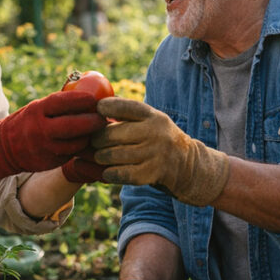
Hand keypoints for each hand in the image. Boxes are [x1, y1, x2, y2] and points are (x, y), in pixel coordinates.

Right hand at [0, 90, 106, 185]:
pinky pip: (72, 154)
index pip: (61, 102)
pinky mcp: (51, 162)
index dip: (81, 100)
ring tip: (100, 130)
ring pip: (76, 143)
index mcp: (37, 111)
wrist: (4, 148)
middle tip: (105, 118)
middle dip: (92, 121)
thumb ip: (60, 104)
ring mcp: (45, 148)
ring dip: (90, 137)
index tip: (96, 99)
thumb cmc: (30, 121)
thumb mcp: (38, 108)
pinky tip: (89, 142)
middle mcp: (40, 130)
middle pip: (72, 126)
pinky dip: (82, 148)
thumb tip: (92, 94)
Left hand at [93, 97, 229, 205]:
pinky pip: (118, 173)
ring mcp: (154, 153)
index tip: (97, 112)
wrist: (187, 166)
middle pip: (110, 134)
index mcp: (153, 116)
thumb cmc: (159, 141)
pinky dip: (108, 173)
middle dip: (96, 140)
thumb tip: (96, 106)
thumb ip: (129, 114)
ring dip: (99, 158)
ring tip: (99, 157)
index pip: (122, 107)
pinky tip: (107, 172)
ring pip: (110, 155)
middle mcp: (155, 132)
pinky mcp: (151, 173)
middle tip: (92, 143)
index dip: (104, 108)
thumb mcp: (152, 121)